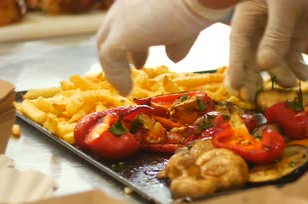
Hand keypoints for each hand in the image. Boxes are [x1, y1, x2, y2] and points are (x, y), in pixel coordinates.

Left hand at [97, 0, 231, 95]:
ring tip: (125, 87)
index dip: (135, 43)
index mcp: (141, 1)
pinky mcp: (120, 34)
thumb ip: (177, 41)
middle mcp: (127, 5)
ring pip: (107, 44)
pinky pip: (110, 59)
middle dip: (123, 52)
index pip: (128, 22)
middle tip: (134, 69)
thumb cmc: (200, 4)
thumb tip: (173, 58)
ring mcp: (121, 17)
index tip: (140, 62)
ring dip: (116, 67)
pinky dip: (116, 76)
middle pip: (112, 31)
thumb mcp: (188, 25)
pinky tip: (126, 90)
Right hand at [226, 0, 307, 99]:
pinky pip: (294, 54)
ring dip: (283, 73)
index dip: (236, 66)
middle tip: (256, 98)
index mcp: (251, 12)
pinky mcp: (300, 30)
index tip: (236, 88)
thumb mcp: (286, 5)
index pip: (239, 43)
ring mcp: (282, 28)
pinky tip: (304, 74)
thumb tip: (265, 65)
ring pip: (276, 58)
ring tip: (292, 82)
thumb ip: (276, 35)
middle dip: (256, 77)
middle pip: (254, 55)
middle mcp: (263, 23)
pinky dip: (298, 67)